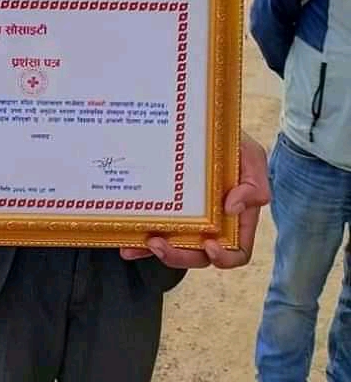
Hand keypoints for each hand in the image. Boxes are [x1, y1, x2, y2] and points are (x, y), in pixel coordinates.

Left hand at [120, 131, 269, 269]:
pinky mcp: (165, 214)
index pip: (237, 251)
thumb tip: (233, 208)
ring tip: (141, 242)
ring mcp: (187, 221)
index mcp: (237, 218)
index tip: (209, 246)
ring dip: (157, 252)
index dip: (225, 257)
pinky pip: (152, 234)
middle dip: (180, 256)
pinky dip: (139, 243)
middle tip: (159, 244)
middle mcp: (212, 225)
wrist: (201, 125)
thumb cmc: (230, 142)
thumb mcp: (250, 156)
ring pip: (174, 249)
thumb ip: (254, 183)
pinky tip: (126, 244)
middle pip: (200, 256)